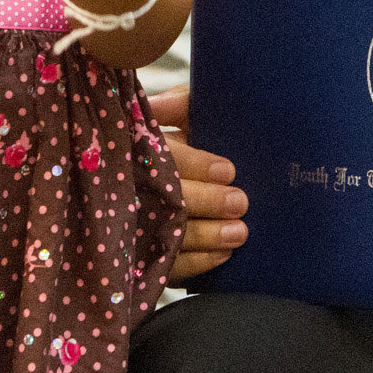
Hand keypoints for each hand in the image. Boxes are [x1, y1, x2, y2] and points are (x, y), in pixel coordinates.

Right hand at [148, 85, 248, 279]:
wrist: (175, 172)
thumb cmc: (182, 133)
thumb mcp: (180, 111)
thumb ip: (177, 104)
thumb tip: (156, 107)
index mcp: (137, 149)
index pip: (163, 158)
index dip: (196, 165)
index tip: (227, 170)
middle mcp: (131, 189)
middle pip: (166, 199)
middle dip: (207, 202)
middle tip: (240, 202)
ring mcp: (134, 227)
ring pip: (167, 236)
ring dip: (206, 236)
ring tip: (239, 232)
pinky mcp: (143, 258)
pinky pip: (167, 268)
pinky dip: (197, 263)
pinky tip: (222, 255)